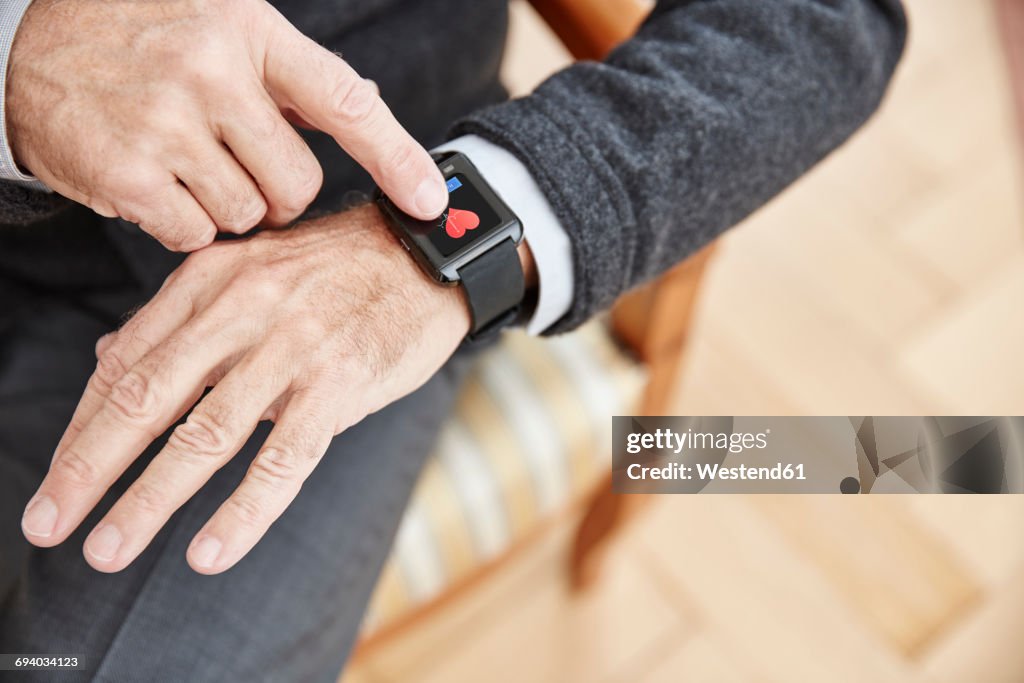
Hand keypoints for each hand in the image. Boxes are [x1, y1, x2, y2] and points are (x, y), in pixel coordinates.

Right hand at [6, 0, 445, 250]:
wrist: (30, 49)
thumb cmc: (147, 41)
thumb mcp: (226, 32)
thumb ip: (294, 79)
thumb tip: (372, 109)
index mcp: (250, 33)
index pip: (343, 102)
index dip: (396, 157)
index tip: (431, 202)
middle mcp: (211, 72)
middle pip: (295, 186)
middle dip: (275, 192)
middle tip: (235, 162)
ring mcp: (166, 123)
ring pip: (246, 216)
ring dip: (226, 206)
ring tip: (186, 163)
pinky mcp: (126, 173)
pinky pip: (194, 236)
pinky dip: (183, 224)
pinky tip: (156, 183)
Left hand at [20, 205, 470, 572]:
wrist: (426, 255)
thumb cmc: (338, 271)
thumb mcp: (251, 271)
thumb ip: (182, 317)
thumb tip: (110, 357)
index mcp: (210, 279)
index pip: (125, 361)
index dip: (83, 425)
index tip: (59, 474)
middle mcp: (241, 308)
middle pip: (147, 398)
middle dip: (89, 467)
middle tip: (48, 522)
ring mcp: (290, 347)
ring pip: (206, 434)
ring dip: (150, 498)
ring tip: (109, 547)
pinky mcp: (338, 383)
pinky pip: (282, 459)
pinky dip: (243, 511)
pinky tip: (209, 551)